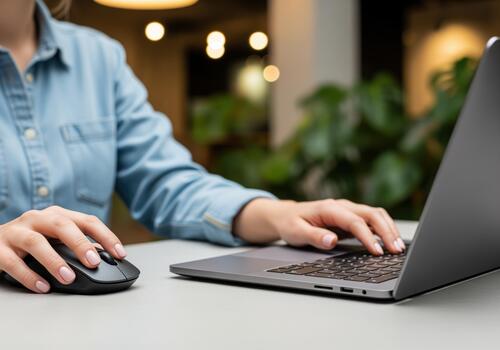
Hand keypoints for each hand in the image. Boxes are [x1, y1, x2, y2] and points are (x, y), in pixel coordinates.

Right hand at [0, 206, 125, 292]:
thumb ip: (77, 243)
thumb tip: (105, 256)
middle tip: (93, 262)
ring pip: (36, 242)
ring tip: (68, 278)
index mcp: (57, 215)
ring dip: (54, 261)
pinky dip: (29, 276)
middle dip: (80, 244)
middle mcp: (37, 219)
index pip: (87, 221)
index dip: (106, 236)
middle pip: (61, 225)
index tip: (120, 253)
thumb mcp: (56, 237)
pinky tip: (43, 287)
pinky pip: (13, 263)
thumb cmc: (31, 240)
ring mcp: (16, 232)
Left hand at [234, 198, 404, 254]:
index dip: (368, 237)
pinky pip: (373, 220)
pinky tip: (391, 242)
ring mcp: (348, 210)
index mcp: (329, 209)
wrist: (286, 215)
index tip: (377, 251)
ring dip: (389, 229)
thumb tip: (331, 241)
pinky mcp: (351, 217)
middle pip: (372, 214)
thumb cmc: (290, 223)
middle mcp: (342, 206)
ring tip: (398, 247)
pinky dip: (384, 229)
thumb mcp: (296, 232)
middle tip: (396, 250)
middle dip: (386, 231)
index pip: (355, 222)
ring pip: (376, 215)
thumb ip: (314, 236)